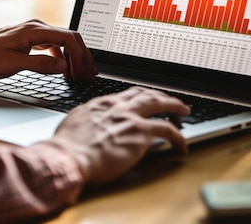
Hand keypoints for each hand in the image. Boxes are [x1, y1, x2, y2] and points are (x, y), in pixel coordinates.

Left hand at [0, 19, 96, 80]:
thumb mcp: (13, 64)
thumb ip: (40, 65)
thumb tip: (63, 68)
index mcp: (33, 30)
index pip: (68, 38)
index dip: (80, 57)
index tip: (84, 73)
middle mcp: (35, 28)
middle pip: (70, 38)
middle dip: (82, 57)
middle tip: (89, 76)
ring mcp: (33, 33)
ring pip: (63, 42)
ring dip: (74, 58)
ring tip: (81, 75)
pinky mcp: (30, 40)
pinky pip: (53, 46)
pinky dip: (63, 58)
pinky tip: (65, 71)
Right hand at [46, 86, 189, 184]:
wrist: (68, 157)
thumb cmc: (66, 148)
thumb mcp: (73, 125)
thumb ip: (87, 121)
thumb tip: (90, 127)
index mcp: (100, 104)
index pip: (125, 95)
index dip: (138, 96)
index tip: (144, 100)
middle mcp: (116, 107)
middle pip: (145, 94)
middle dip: (160, 96)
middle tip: (170, 101)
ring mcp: (130, 117)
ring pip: (160, 104)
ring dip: (175, 107)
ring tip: (183, 112)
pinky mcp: (141, 133)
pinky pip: (168, 130)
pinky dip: (179, 138)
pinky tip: (182, 146)